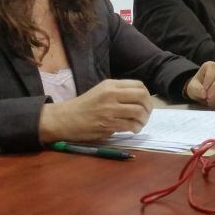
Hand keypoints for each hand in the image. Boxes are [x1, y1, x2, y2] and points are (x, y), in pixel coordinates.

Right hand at [38, 79, 152, 142]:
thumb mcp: (101, 91)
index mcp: (110, 85)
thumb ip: (119, 92)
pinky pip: (130, 125)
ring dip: (143, 120)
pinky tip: (133, 129)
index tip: (145, 103)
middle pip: (141, 97)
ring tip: (139, 124)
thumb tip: (140, 100)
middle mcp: (111, 95)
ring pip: (138, 112)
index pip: (139, 86)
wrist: (65, 119)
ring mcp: (110, 110)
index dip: (147, 96)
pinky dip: (135, 128)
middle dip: (148, 107)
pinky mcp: (108, 124)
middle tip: (146, 114)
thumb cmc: (84, 106)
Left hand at [184, 61, 214, 107]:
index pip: (213, 67)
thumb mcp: (192, 87)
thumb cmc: (196, 87)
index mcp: (210, 66)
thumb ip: (196, 89)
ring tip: (210, 101)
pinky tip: (213, 103)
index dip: (209, 78)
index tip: (204, 87)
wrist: (200, 94)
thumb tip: (204, 93)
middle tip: (208, 96)